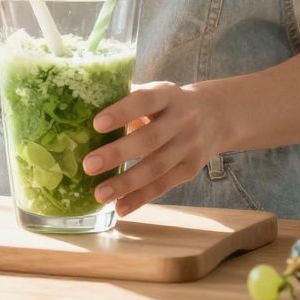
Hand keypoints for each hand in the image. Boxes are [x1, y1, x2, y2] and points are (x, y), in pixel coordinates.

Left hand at [82, 82, 227, 215]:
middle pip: (150, 139)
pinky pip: (163, 186)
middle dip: (119, 153)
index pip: (145, 100)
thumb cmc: (169, 104)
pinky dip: (140, 198)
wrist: (217, 116)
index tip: (96, 124)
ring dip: (127, 183)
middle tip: (89, 165)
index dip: (122, 112)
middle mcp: (182, 120)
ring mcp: (189, 146)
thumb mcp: (156, 92)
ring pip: (157, 167)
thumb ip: (128, 98)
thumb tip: (82, 106)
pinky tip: (120, 207)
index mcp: (168, 95)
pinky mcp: (190, 169)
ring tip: (99, 194)